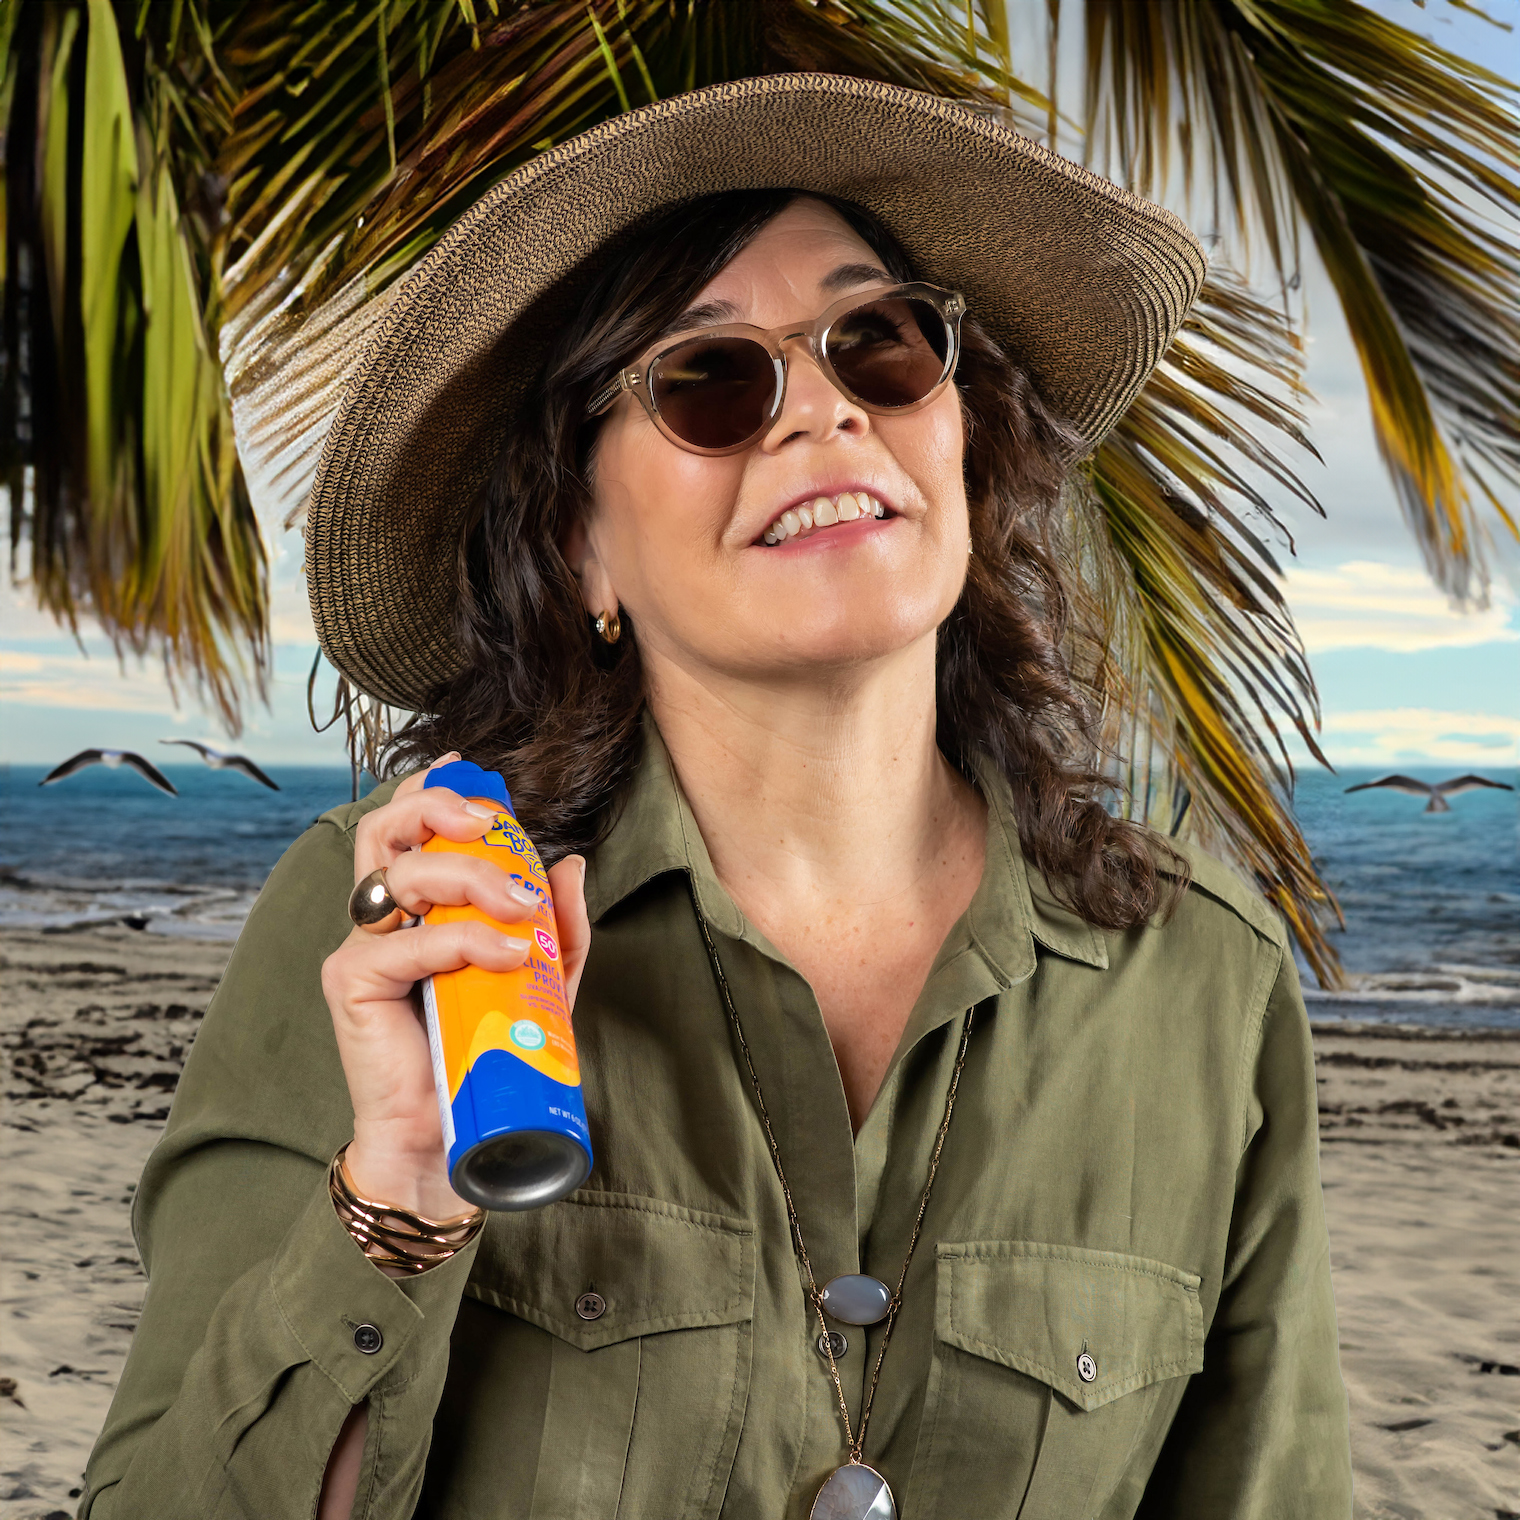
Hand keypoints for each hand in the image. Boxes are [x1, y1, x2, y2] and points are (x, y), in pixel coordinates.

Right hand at [320, 754, 590, 1217]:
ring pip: (400, 873)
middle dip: (439, 809)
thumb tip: (571, 863)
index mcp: (416, 905)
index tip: (473, 775)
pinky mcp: (352, 983)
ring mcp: (362, 947)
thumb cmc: (487, 1052)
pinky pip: (406, 941)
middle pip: (385, 829)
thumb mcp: (542, 980)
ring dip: (469, 876)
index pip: (408, 827)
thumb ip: (559, 925)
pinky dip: (464, 939)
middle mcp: (382, 918)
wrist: (450, 1135)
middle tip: (492, 825)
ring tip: (522, 910)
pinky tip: (508, 957)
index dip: (432, 790)